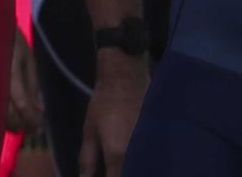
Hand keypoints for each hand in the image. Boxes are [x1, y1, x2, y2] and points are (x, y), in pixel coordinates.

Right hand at [6, 29, 43, 136]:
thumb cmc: (11, 41)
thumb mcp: (28, 59)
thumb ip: (33, 85)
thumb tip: (38, 110)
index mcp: (11, 73)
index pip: (22, 104)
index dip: (31, 119)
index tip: (39, 128)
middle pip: (8, 114)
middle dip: (21, 125)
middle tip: (32, 129)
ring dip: (10, 124)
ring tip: (22, 125)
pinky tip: (7, 118)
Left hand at [78, 50, 147, 176]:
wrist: (126, 76)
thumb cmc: (104, 101)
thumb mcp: (90, 129)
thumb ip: (88, 157)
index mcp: (117, 153)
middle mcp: (135, 152)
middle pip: (129, 174)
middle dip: (119, 174)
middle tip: (110, 168)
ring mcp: (147, 143)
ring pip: (139, 165)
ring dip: (132, 168)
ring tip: (117, 163)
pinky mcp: (153, 134)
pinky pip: (147, 154)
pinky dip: (141, 159)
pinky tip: (135, 156)